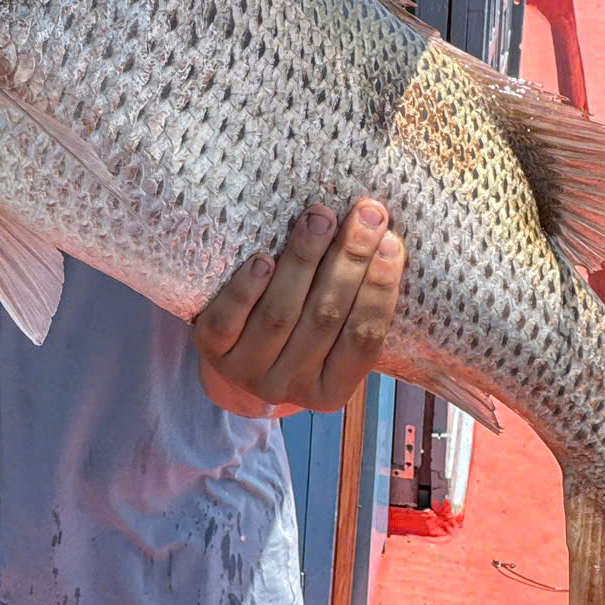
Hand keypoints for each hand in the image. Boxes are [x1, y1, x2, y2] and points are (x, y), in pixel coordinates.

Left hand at [194, 200, 403, 417]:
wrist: (233, 360)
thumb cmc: (296, 333)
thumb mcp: (331, 335)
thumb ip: (353, 302)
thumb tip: (383, 237)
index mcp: (332, 390)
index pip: (365, 339)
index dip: (381, 290)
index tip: (392, 241)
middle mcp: (291, 387)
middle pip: (325, 318)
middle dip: (349, 260)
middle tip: (365, 215)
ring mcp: (249, 372)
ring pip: (280, 314)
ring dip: (303, 260)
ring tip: (319, 219)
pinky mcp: (212, 352)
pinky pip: (228, 321)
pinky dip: (246, 289)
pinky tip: (262, 259)